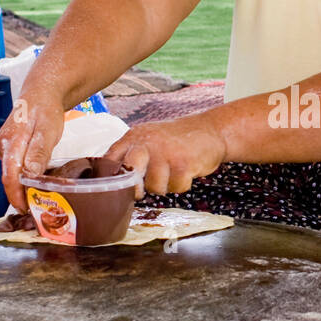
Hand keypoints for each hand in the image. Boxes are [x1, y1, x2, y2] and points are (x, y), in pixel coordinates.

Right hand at [0, 90, 65, 211]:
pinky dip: (24, 177)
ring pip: (12, 173)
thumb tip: (30, 175)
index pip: (9, 175)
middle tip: (35, 210)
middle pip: (9, 177)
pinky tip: (35, 183)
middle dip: (19, 195)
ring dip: (22, 187)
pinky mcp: (10, 147)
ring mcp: (5, 146)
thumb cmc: (45, 109)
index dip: (15, 195)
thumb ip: (39, 152)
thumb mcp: (47, 131)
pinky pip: (15, 166)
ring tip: (37, 201)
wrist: (41, 92)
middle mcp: (3, 146)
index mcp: (11, 142)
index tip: (24, 209)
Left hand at [104, 115, 227, 196]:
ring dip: (165, 186)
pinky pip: (176, 187)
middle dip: (134, 187)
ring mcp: (165, 153)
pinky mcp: (183, 164)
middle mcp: (147, 143)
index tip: (116, 188)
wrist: (210, 129)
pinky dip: (181, 185)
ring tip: (172, 173)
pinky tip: (186, 171)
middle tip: (140, 191)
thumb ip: (132, 154)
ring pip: (154, 187)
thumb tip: (114, 181)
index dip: (110, 178)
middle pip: (128, 172)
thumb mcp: (149, 139)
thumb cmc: (177, 140)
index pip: (111, 159)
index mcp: (134, 137)